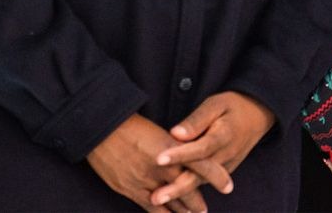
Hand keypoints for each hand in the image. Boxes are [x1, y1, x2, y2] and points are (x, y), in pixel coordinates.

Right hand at [87, 114, 206, 212]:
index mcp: (174, 147)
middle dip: (198, 202)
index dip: (217, 177)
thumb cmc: (132, 127)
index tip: (228, 187)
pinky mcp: (132, 190)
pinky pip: (152, 209)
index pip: (203, 165)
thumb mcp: (160, 133)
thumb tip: (190, 156)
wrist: (103, 130)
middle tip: (205, 210)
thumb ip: (175, 147)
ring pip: (172, 202)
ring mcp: (147, 180)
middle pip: (189, 188)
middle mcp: (163, 166)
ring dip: (184, 211)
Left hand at [151, 92, 274, 207]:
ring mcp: (227, 166)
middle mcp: (226, 154)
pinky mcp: (224, 172)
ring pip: (201, 182)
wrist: (257, 116)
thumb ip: (196, 120)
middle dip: (177, 188)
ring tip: (158, 199)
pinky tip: (171, 198)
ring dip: (180, 194)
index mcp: (224, 135)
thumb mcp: (216, 104)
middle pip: (200, 174)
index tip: (159, 159)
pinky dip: (188, 192)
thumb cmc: (231, 107)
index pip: (200, 148)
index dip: (180, 154)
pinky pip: (204, 182)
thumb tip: (175, 134)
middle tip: (156, 197)